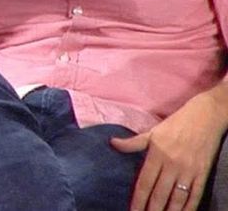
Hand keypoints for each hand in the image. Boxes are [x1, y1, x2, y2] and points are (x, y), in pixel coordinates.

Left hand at [111, 91, 227, 210]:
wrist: (206, 116)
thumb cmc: (176, 124)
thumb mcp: (152, 131)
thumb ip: (133, 142)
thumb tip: (112, 143)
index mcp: (157, 155)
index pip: (144, 183)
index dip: (138, 200)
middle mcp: (172, 164)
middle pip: (159, 194)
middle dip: (152, 210)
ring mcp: (189, 170)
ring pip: (177, 198)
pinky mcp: (203, 173)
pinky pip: (195, 194)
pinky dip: (189, 207)